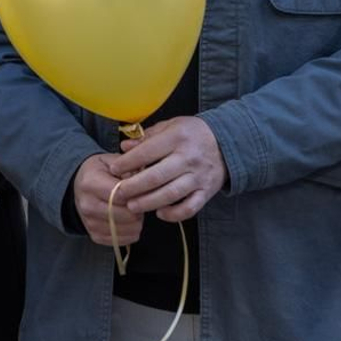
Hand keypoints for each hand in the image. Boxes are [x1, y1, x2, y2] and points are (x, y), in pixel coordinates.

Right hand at [71, 153, 143, 246]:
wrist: (78, 185)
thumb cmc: (99, 171)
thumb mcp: (112, 161)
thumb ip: (130, 168)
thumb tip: (147, 181)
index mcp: (91, 182)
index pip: (121, 195)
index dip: (137, 194)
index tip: (143, 190)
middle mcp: (87, 205)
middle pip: (126, 215)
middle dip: (139, 209)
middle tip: (139, 201)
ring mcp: (89, 222)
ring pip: (126, 230)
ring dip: (136, 222)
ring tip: (133, 210)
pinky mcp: (94, 235)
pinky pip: (121, 240)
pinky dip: (130, 232)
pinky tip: (128, 221)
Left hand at [109, 117, 226, 221]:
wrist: (226, 143)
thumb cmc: (191, 134)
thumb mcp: (170, 127)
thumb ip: (147, 137)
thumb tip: (125, 148)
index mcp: (177, 138)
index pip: (147, 152)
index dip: (127, 162)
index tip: (114, 169)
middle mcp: (188, 158)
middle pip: (156, 176)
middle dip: (133, 187)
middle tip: (118, 193)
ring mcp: (199, 177)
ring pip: (171, 194)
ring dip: (149, 202)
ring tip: (133, 206)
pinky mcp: (207, 192)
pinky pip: (190, 208)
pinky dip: (174, 214)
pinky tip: (160, 213)